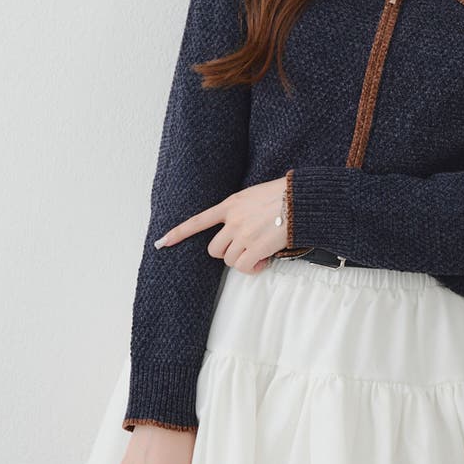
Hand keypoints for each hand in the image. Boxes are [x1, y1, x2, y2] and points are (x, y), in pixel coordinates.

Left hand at [153, 175, 288, 273]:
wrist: (300, 199)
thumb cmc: (285, 195)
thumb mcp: (255, 195)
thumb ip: (242, 210)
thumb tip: (243, 228)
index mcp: (230, 205)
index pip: (198, 221)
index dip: (178, 233)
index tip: (162, 243)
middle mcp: (233, 221)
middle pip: (214, 250)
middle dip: (227, 254)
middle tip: (244, 251)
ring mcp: (243, 235)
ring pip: (229, 260)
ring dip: (243, 261)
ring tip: (259, 255)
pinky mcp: (255, 247)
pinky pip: (244, 267)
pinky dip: (253, 268)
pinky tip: (263, 261)